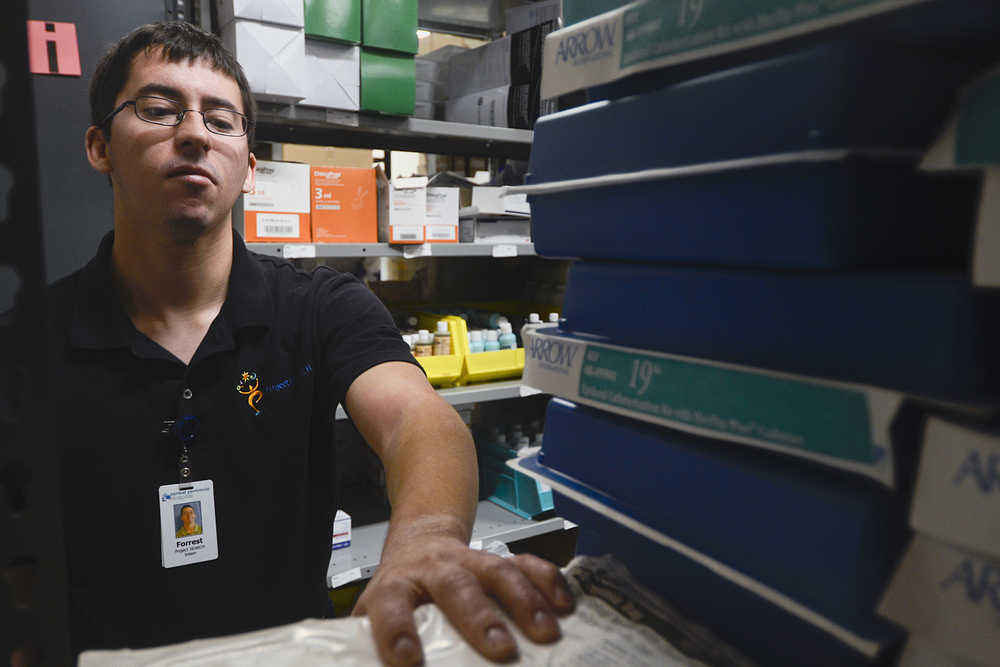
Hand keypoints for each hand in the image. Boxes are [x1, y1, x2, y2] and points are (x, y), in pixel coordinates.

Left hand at [352, 528, 574, 665]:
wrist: (420, 542)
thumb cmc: (400, 592)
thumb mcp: (376, 615)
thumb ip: (372, 643)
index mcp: (395, 586)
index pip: (390, 607)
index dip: (397, 631)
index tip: (408, 659)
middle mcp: (434, 569)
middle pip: (455, 587)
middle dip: (480, 617)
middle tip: (501, 648)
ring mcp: (470, 560)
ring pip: (498, 571)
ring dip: (524, 601)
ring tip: (546, 632)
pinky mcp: (499, 558)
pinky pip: (527, 564)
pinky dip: (548, 582)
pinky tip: (564, 605)